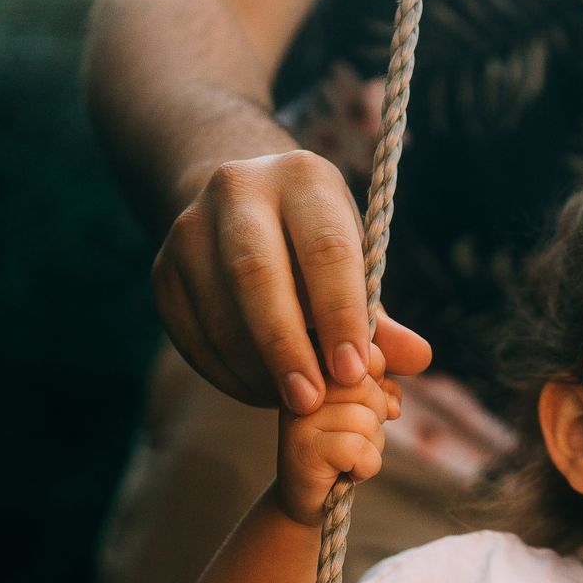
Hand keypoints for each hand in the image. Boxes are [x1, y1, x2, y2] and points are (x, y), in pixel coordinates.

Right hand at [152, 150, 433, 410]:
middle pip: (256, 275)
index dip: (340, 315)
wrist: (239, 205)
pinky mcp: (162, 268)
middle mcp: (238, 189)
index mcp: (304, 178)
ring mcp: (189, 227)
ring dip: (256, 369)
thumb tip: (420, 359)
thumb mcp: (354, 260)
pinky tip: (258, 391)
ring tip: (291, 403)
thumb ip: (380, 316)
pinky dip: (226, 372)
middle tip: (310, 403)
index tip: (352, 371)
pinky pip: (190, 333)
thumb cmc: (316, 242)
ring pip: (218, 311)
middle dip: (286, 347)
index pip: (325, 249)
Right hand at [274, 343, 402, 525]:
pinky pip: (358, 448)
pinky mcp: (303, 449)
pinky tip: (346, 472)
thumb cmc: (344, 447)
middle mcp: (301, 382)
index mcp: (318, 364)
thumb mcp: (368, 408)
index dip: (380, 391)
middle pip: (368, 388)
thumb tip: (392, 402)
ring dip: (371, 448)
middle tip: (352, 440)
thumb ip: (383, 388)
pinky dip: (364, 466)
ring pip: (366, 421)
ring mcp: (299, 415)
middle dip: (375, 421)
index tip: (365, 411)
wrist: (315, 496)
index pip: (370, 357)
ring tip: (347, 457)